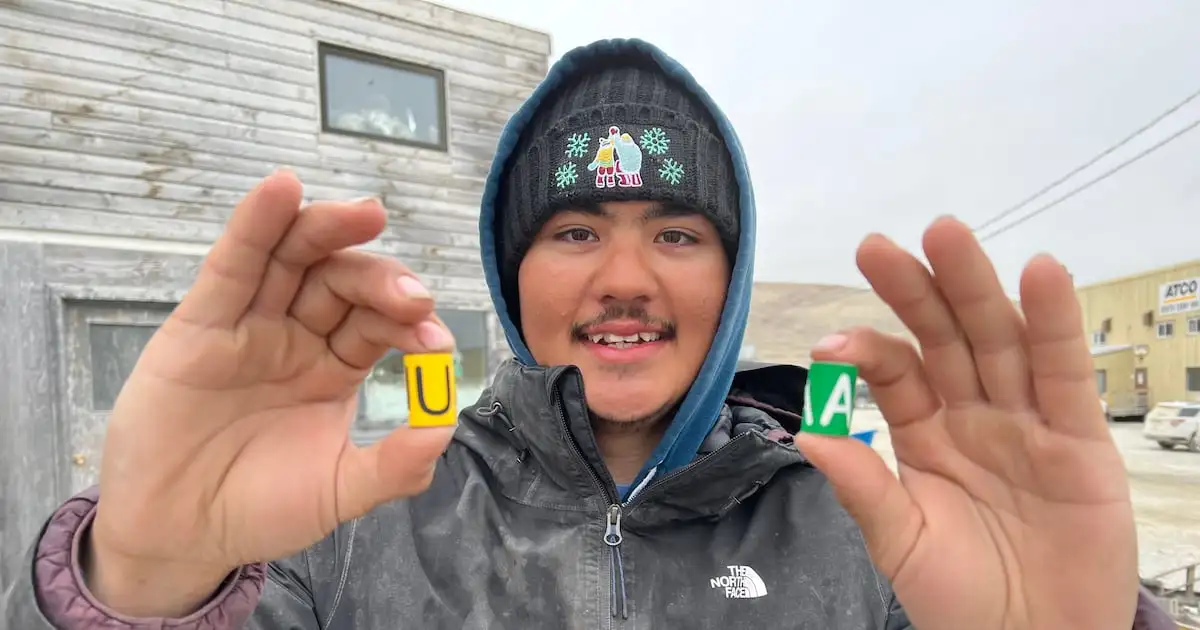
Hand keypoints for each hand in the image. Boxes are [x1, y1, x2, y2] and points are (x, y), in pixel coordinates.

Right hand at [87, 170, 456, 615]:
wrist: (177, 534)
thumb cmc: (258, 509)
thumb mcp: (336, 493)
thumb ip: (391, 466)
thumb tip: (445, 430)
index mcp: (334, 367)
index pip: (379, 326)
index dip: (408, 327)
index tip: (435, 344)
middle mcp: (296, 336)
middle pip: (343, 283)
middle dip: (381, 281)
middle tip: (413, 297)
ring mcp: (250, 324)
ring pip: (293, 259)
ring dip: (329, 229)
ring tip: (368, 212)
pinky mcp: (201, 323)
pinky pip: (232, 265)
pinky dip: (256, 224)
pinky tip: (281, 190)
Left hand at [794, 217, 1137, 629]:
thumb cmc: (961, 597)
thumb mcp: (901, 542)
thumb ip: (863, 488)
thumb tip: (807, 435)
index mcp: (926, 433)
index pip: (895, 371)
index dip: (867, 349)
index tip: (831, 344)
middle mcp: (974, 414)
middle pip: (945, 337)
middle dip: (915, 290)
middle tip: (877, 245)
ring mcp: (1027, 421)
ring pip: (1000, 340)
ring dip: (976, 287)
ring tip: (947, 234)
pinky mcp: (1080, 439)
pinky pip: (1066, 374)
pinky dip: (1056, 324)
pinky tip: (1041, 274)